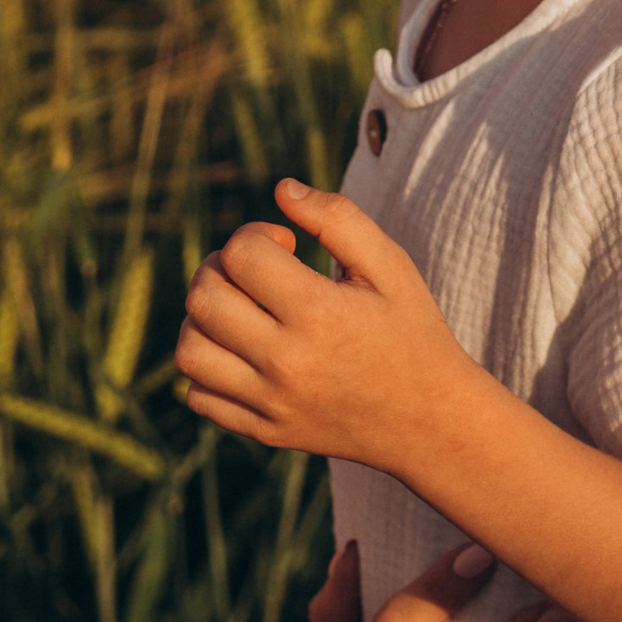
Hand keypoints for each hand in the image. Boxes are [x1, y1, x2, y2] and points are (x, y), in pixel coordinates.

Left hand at [178, 180, 468, 467]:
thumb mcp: (390, 267)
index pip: (241, 255)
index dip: (255, 234)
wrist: (432, 422)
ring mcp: (272, 403)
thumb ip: (338, 218)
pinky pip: (198, 395)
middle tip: (254, 272)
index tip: (286, 246)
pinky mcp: (266, 432)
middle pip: (204, 299)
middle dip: (218, 268)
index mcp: (319, 314)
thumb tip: (281, 189)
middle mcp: (288, 363)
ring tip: (240, 311)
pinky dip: (206, 368)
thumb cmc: (412, 332)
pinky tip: (242, 352)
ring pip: (189, 351)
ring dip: (203, 318)